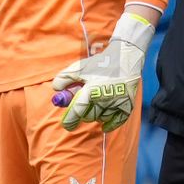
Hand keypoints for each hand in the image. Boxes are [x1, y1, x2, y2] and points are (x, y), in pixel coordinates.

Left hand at [51, 13, 153, 132]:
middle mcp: (104, 98)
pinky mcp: (128, 105)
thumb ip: (64, 78)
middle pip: (88, 116)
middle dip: (83, 112)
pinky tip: (104, 125)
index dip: (70, 120)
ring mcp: (117, 103)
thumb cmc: (100, 63)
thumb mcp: (79, 68)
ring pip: (101, 118)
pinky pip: (117, 121)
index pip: (77, 111)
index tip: (66, 125)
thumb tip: (56, 89)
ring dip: (96, 114)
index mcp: (91, 90)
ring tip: (97, 103)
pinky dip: (110, 124)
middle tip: (84, 103)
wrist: (125, 58)